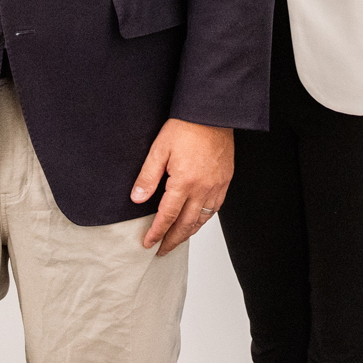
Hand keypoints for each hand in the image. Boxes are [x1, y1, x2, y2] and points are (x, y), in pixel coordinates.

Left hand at [133, 120, 232, 254]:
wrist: (212, 113)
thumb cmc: (186, 127)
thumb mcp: (159, 149)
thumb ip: (148, 176)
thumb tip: (137, 199)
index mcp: (185, 182)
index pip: (168, 216)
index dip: (157, 232)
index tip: (149, 243)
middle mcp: (203, 188)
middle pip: (186, 224)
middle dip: (172, 240)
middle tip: (162, 250)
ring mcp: (217, 186)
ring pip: (203, 219)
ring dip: (189, 233)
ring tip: (177, 240)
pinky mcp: (225, 180)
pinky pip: (215, 208)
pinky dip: (204, 219)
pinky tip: (197, 221)